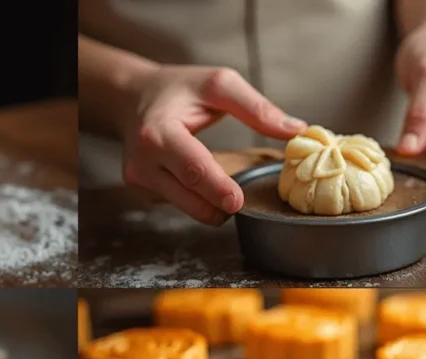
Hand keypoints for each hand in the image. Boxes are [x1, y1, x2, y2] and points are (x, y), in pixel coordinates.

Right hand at [120, 66, 305, 224]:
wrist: (131, 98)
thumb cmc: (176, 89)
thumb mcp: (218, 83)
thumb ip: (256, 108)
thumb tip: (295, 131)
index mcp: (158, 133)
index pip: (192, 168)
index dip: (218, 188)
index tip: (238, 202)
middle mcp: (143, 161)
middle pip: (189, 197)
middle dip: (220, 204)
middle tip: (243, 199)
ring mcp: (139, 179)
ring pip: (186, 207)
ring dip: (211, 204)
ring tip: (225, 186)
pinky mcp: (142, 189)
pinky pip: (179, 202)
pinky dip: (197, 198)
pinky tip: (203, 182)